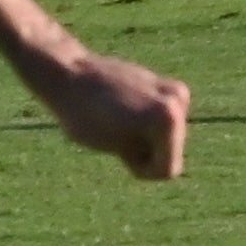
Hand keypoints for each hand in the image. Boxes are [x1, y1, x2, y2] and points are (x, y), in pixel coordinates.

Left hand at [28, 46, 189, 179]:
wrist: (66, 74)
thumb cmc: (84, 116)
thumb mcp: (118, 148)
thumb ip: (149, 153)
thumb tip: (168, 151)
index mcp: (167, 119)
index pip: (166, 170)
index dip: (140, 170)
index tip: (117, 150)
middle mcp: (178, 101)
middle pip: (169, 154)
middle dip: (145, 152)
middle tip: (114, 130)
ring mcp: (175, 91)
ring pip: (168, 138)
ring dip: (146, 138)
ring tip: (116, 120)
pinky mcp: (167, 84)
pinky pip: (162, 122)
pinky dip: (145, 123)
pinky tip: (122, 111)